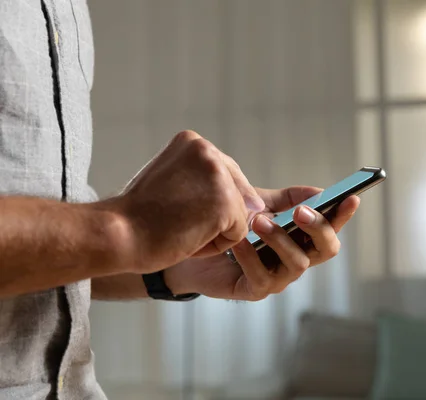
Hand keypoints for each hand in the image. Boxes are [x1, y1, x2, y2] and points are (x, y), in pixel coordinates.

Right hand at [101, 130, 263, 273]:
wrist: (116, 234)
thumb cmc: (140, 217)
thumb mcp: (175, 184)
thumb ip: (211, 186)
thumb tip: (261, 207)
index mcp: (192, 141)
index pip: (224, 176)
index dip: (204, 203)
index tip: (173, 207)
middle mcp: (208, 150)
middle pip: (237, 194)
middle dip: (212, 215)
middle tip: (174, 218)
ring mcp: (218, 174)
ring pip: (239, 215)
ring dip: (213, 231)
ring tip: (179, 226)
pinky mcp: (225, 202)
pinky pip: (238, 233)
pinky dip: (216, 244)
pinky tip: (187, 236)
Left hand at [165, 186, 359, 299]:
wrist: (193, 246)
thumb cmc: (233, 223)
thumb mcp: (261, 204)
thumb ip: (289, 198)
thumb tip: (319, 192)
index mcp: (302, 237)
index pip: (331, 227)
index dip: (343, 215)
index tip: (352, 198)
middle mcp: (297, 258)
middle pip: (326, 249)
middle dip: (318, 228)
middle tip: (300, 212)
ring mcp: (278, 277)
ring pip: (297, 263)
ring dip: (281, 240)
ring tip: (259, 222)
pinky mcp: (255, 290)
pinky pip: (262, 277)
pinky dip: (251, 256)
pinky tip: (237, 239)